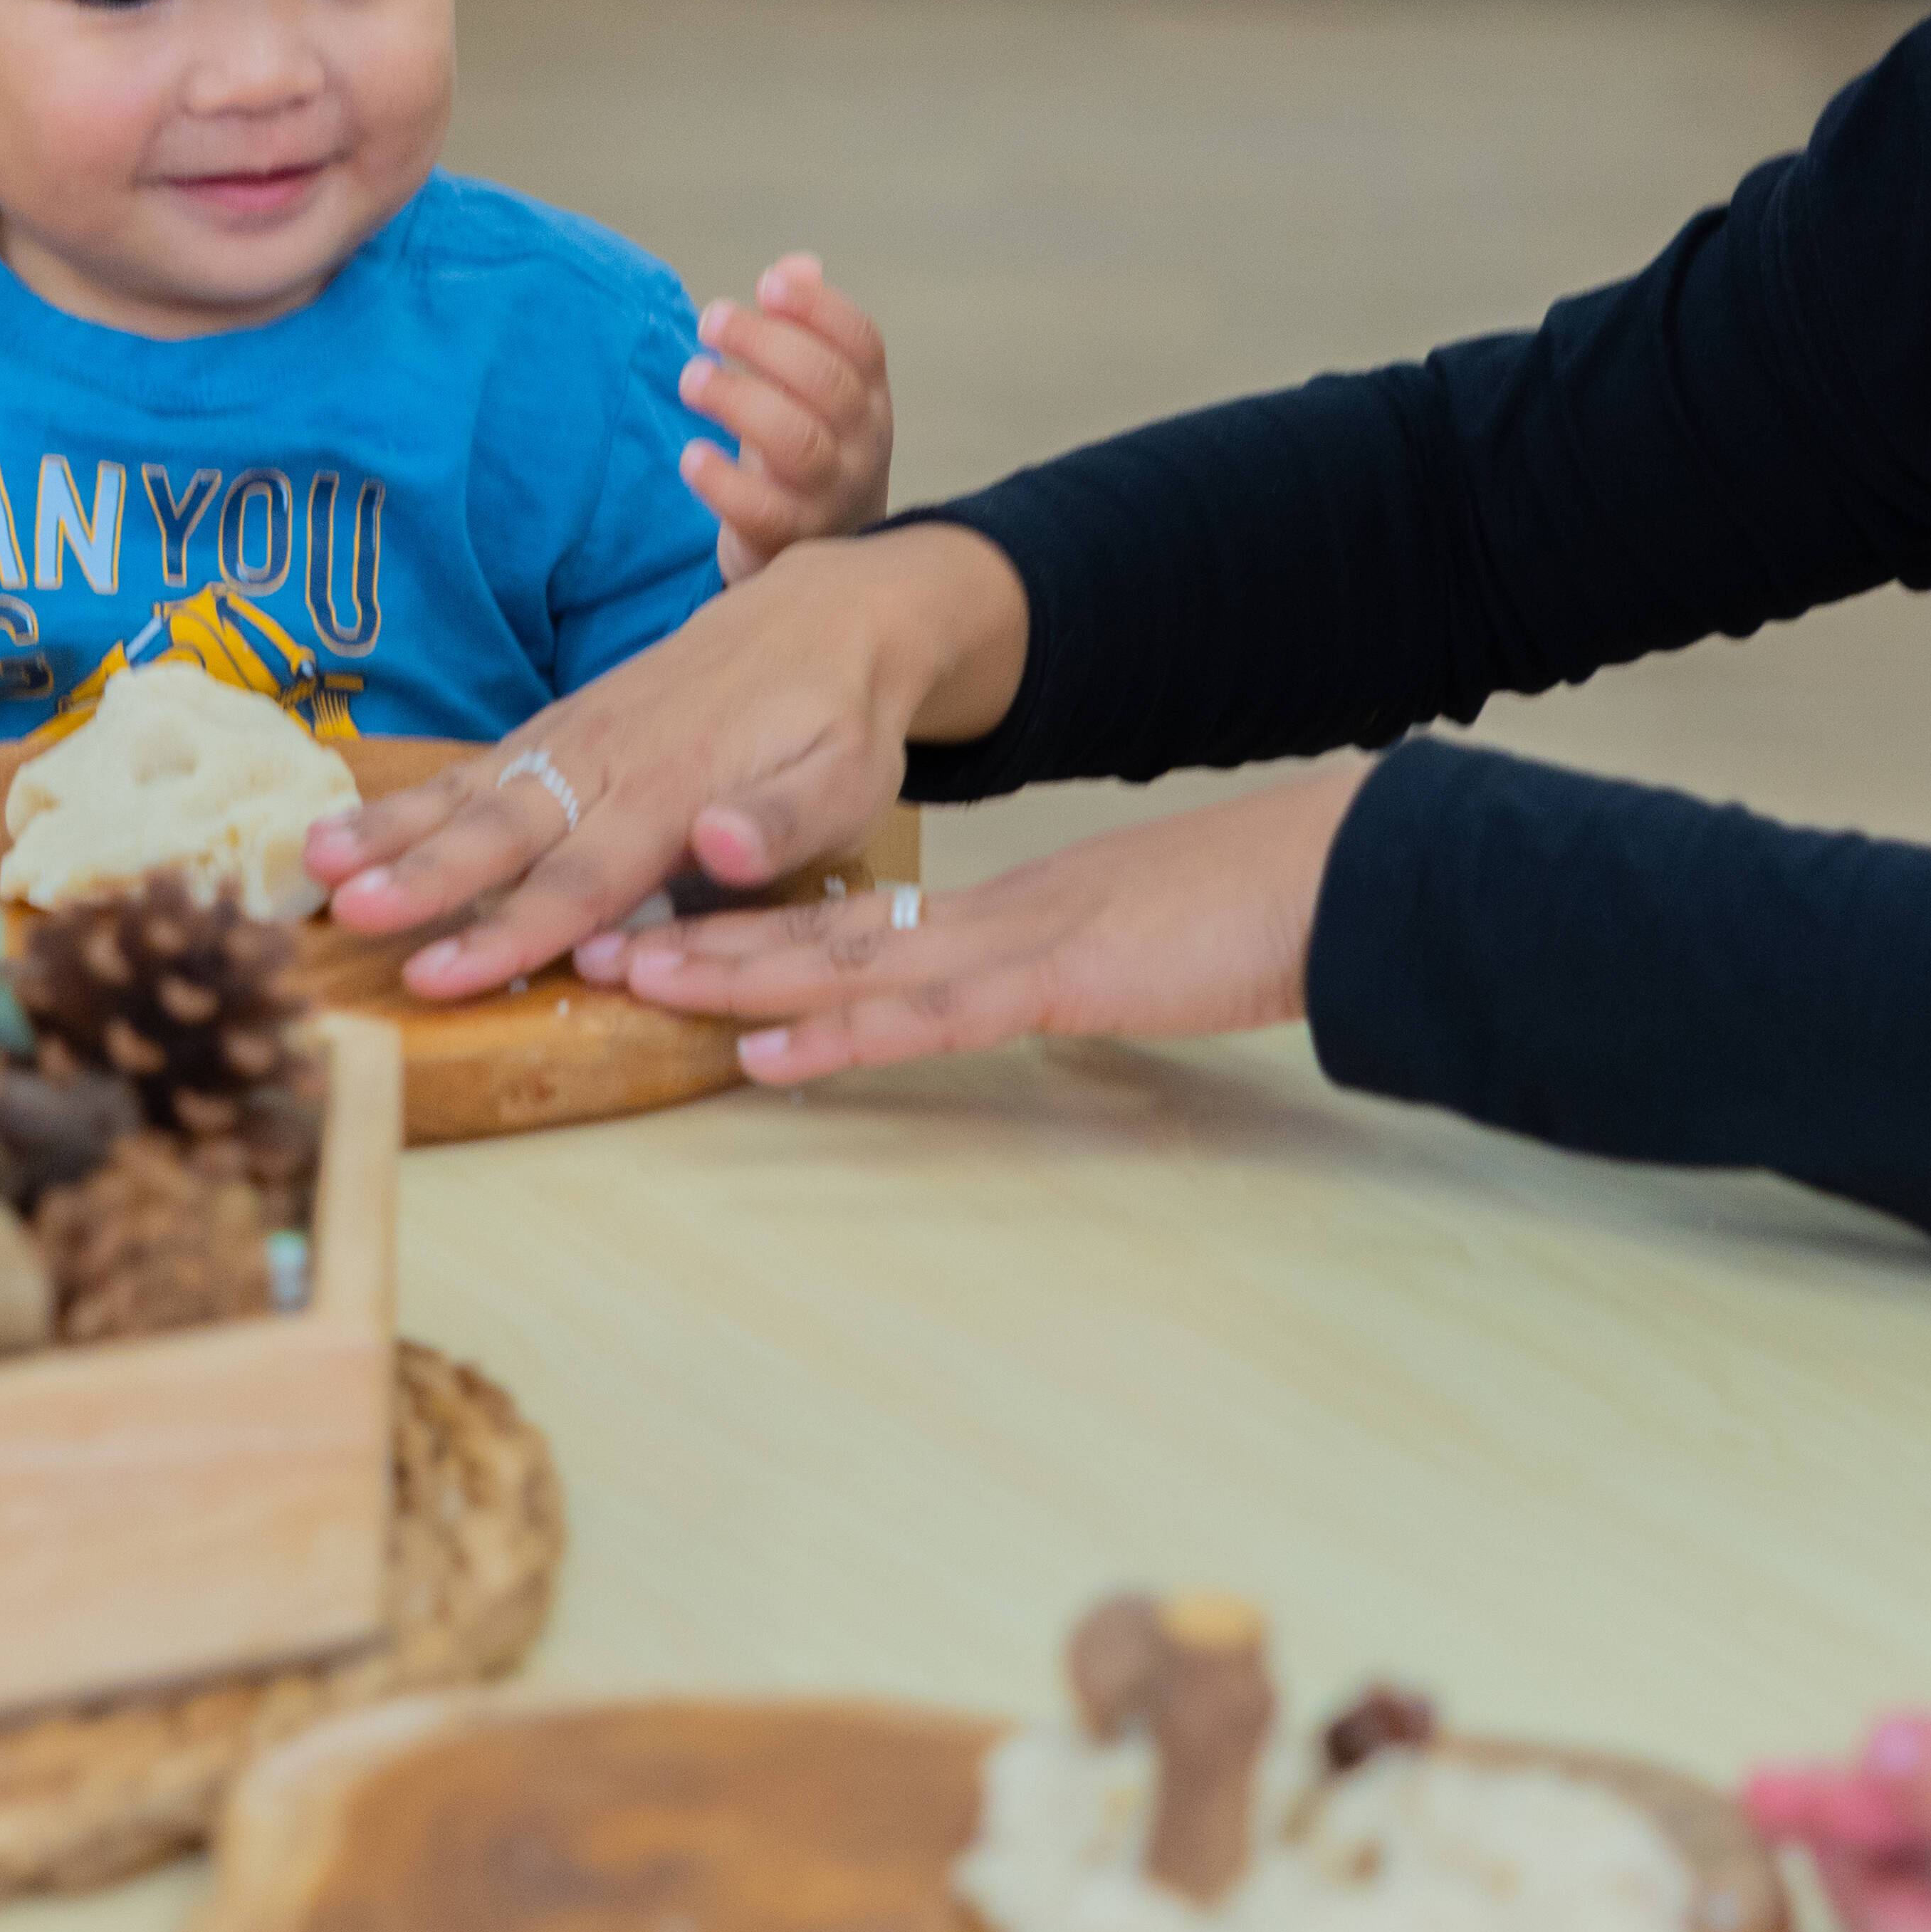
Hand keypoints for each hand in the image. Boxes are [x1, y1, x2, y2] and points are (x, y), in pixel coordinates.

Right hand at [311, 523, 1030, 997]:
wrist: (822, 616)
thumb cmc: (839, 722)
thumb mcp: (849, 777)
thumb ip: (786, 821)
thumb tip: (721, 848)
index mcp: (676, 790)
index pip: (583, 876)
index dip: (509, 931)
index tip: (437, 975)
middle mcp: (607, 761)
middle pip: (503, 831)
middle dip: (422, 878)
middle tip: (348, 915)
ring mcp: (573, 739)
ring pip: (469, 792)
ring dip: (389, 832)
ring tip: (312, 867)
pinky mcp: (557, 730)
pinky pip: (471, 768)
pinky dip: (404, 802)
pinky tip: (340, 834)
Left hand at [603, 764, 1364, 1088]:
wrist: (1340, 873)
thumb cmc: (1254, 915)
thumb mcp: (1135, 947)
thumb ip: (1066, 970)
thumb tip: (1025, 995)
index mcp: (1003, 917)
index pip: (856, 925)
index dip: (754, 934)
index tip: (662, 939)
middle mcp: (987, 921)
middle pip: (820, 934)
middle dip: (703, 948)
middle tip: (589, 951)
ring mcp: (1016, 946)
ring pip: (846, 965)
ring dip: (734, 980)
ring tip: (631, 985)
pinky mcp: (1059, 979)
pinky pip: (928, 1018)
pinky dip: (841, 1039)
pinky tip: (769, 1058)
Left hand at [675, 255, 894, 582]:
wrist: (823, 561)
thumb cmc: (808, 454)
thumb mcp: (814, 392)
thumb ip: (803, 329)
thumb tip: (798, 265)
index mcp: (870, 397)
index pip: (862, 342)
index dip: (818, 307)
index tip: (766, 283)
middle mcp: (862, 444)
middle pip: (827, 383)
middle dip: (765, 343)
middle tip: (708, 320)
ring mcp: (831, 495)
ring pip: (798, 441)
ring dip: (738, 399)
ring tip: (691, 378)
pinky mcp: (789, 539)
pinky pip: (760, 509)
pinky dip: (723, 481)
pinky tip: (691, 455)